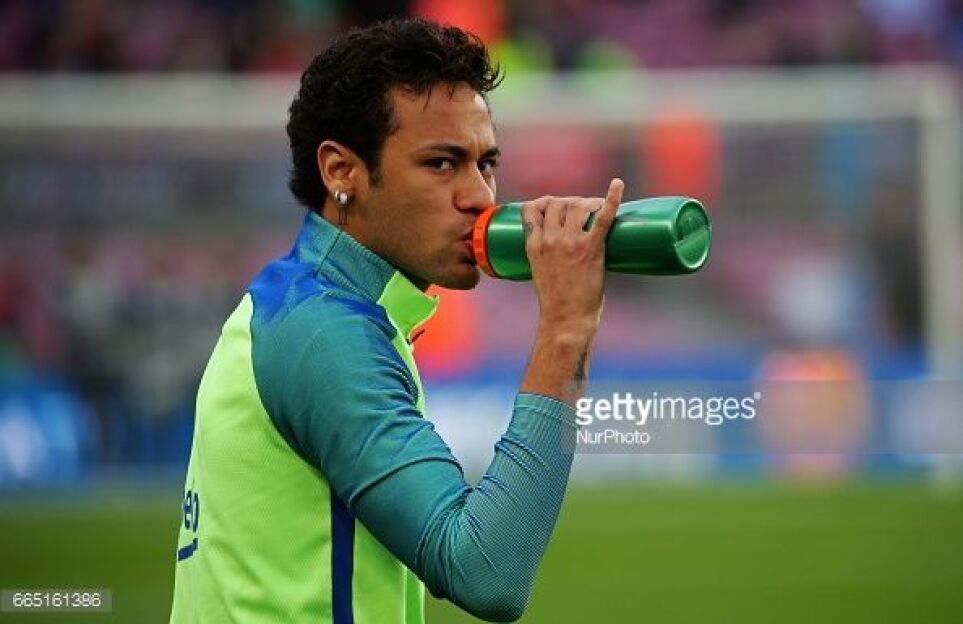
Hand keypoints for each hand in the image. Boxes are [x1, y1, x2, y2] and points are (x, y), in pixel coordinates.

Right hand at [522, 178, 623, 338]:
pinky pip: (603, 217)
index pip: (532, 209)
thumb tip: (567, 242)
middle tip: (582, 210)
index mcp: (533, 245)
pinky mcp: (591, 249)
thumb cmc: (556, 302)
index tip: (555, 207)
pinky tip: (618, 184)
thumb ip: (548, 253)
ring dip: (587, 202)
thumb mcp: (539, 271)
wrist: (566, 320)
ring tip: (596, 207)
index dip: (544, 203)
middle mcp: (549, 239)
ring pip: (577, 205)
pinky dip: (613, 198)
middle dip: (569, 201)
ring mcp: (570, 243)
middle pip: (558, 203)